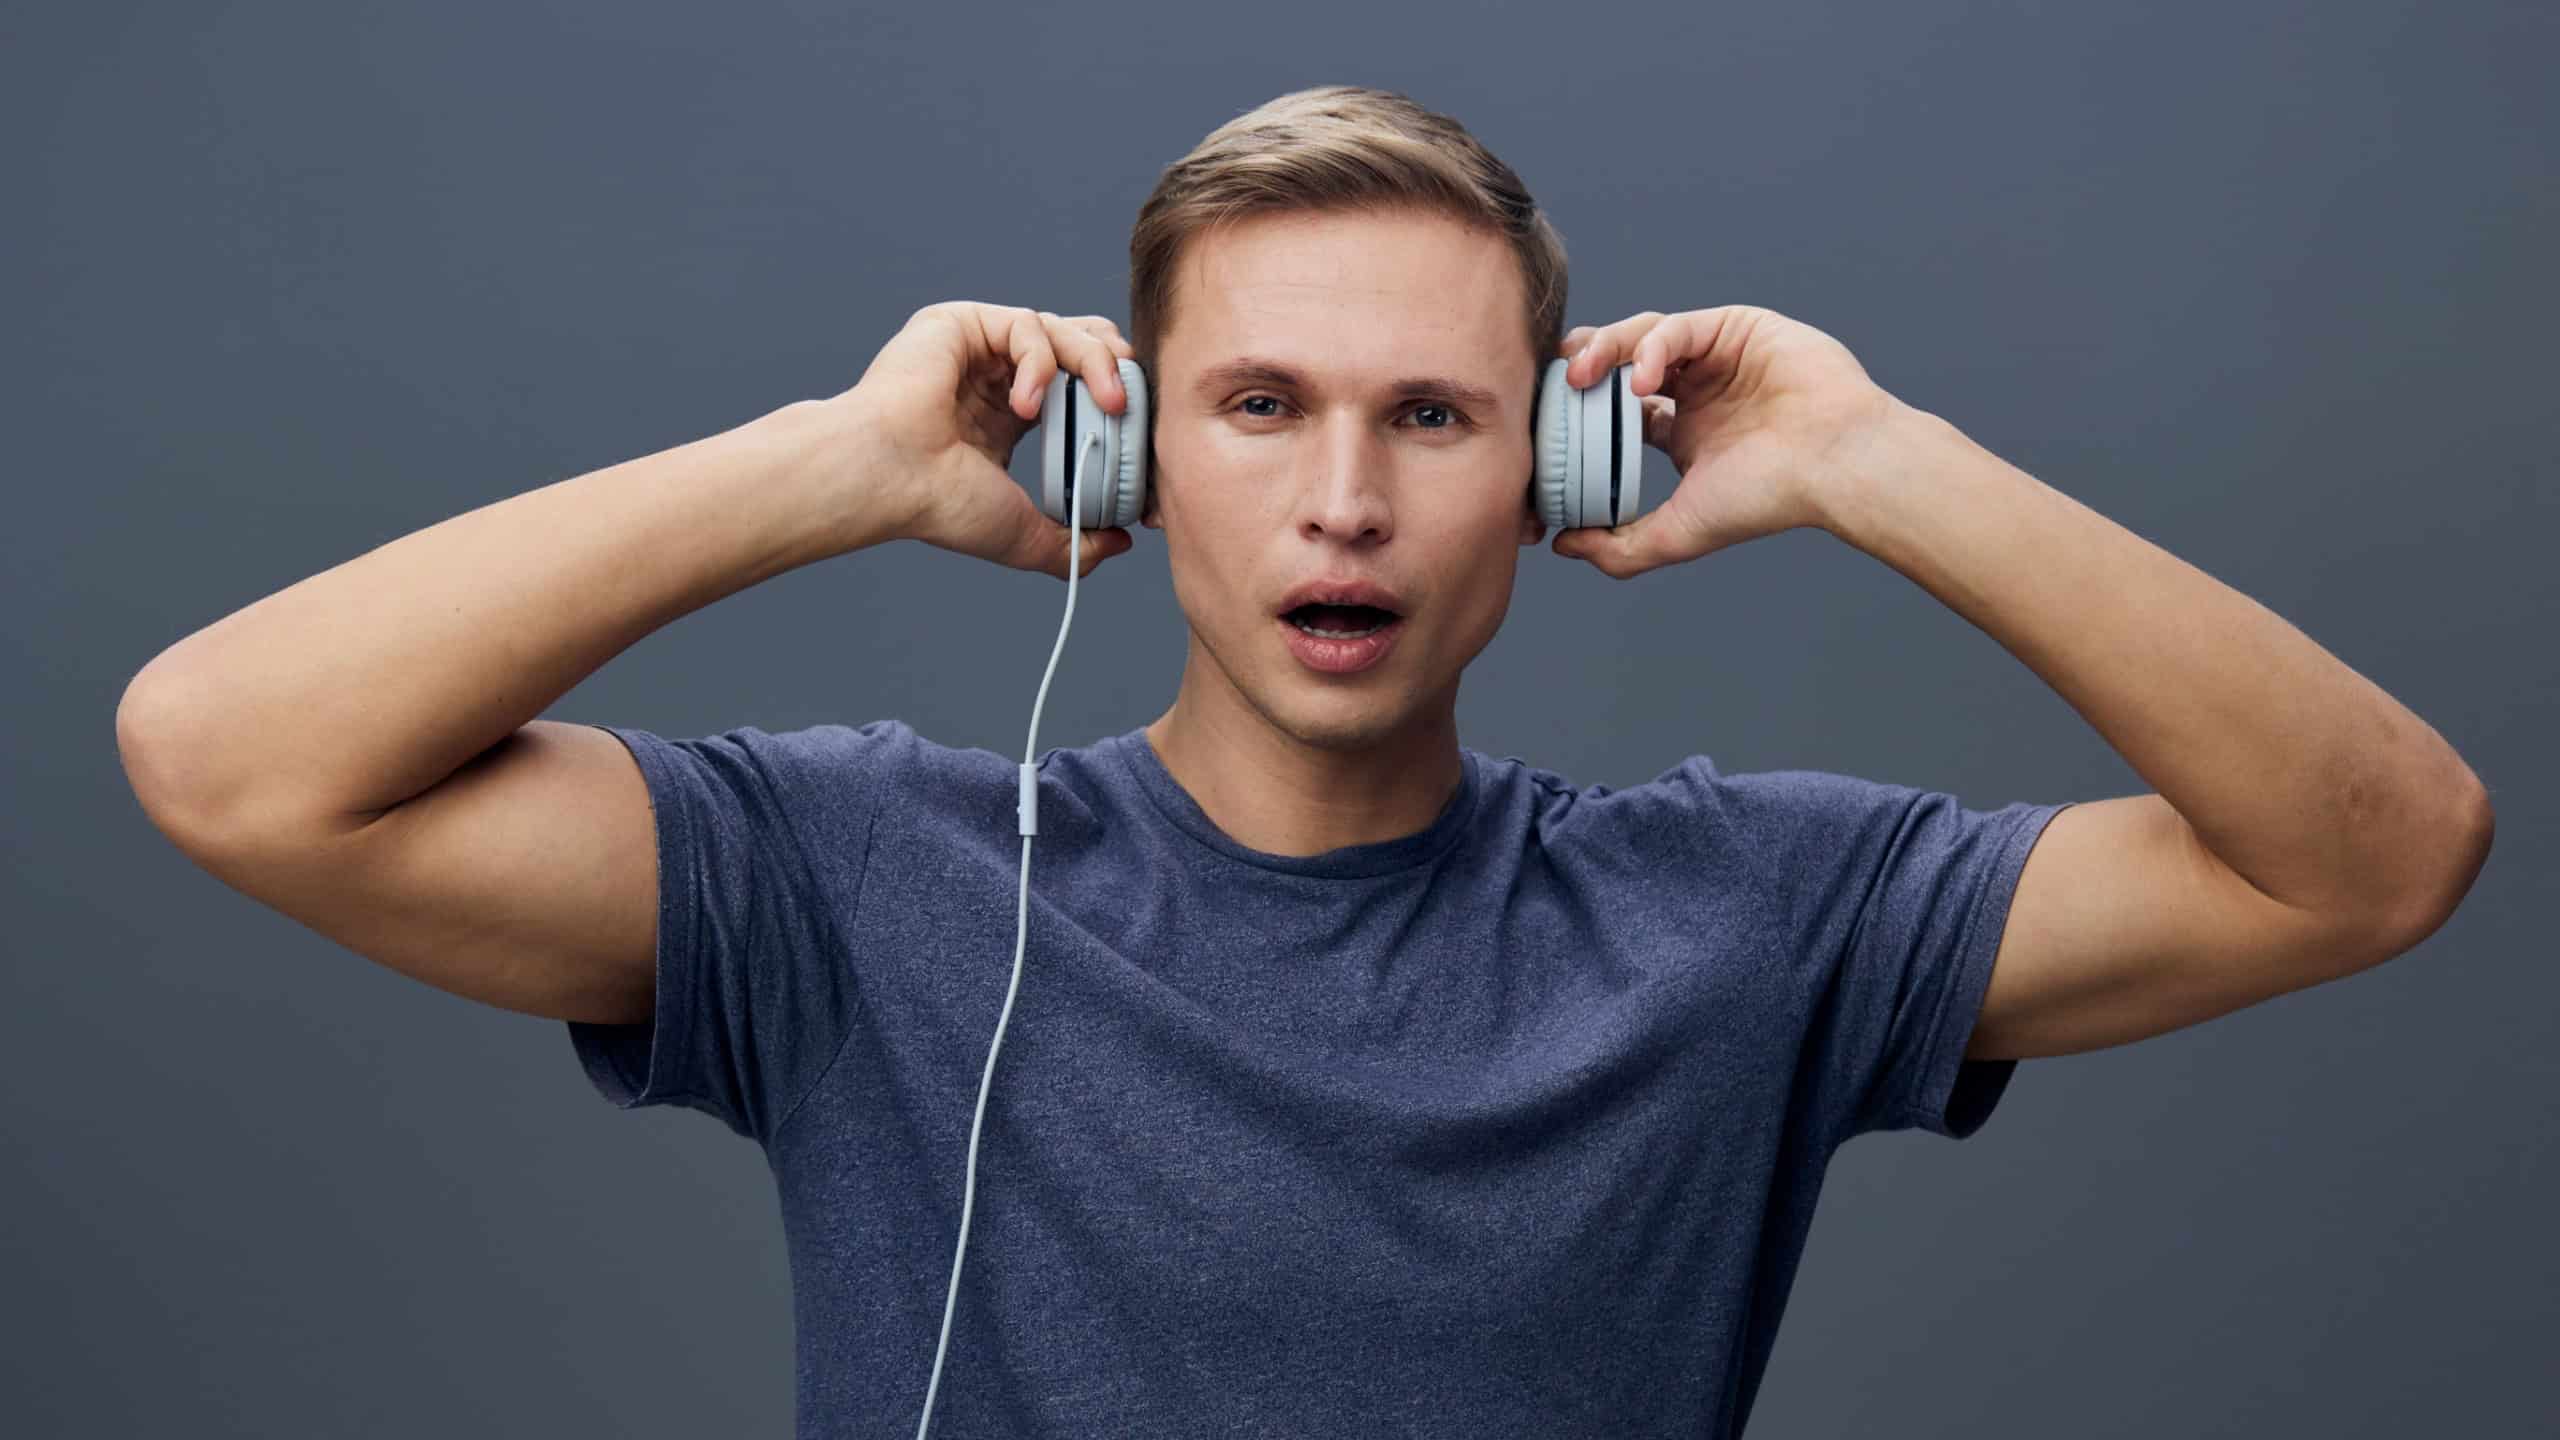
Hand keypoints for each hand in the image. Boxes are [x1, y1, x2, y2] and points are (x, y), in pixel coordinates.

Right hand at [832, 301, 1140, 580]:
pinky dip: (1042, 362)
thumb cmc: (938, 505)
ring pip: (1065, 328)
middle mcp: (998, 374)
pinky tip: (1025, 405)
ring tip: (1108, 403)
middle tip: (1135, 404)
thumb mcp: (1024, 533)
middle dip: (1120, 367)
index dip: (1119, 400)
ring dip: (1097, 363)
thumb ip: (1072, 544)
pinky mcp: (964, 322)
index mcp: (1011, 413)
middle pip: (1083, 343)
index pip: (1083, 386)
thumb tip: (1118, 544)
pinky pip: (1028, 325)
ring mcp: (981, 346)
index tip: (1142, 433)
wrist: (888, 479)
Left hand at [1550, 305, 1903, 578]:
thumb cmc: (1769, 499)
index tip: (1549, 422)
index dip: (1581, 410)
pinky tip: (1644, 379)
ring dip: (1606, 349)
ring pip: (1643, 334)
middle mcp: (1699, 389)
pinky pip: (1679, 325)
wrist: (1832, 465)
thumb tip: (1562, 546)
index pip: (1616, 409)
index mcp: (1684, 431)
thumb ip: (1620, 547)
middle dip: (1582, 365)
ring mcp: (1718, 355)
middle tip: (1552, 383)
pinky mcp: (1737, 326)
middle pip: (1622, 361)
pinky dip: (1653, 346)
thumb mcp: (1680, 532)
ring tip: (1581, 374)